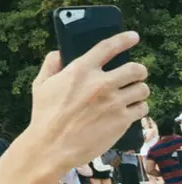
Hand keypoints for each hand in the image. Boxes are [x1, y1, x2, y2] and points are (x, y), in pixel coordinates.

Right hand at [25, 37, 149, 169]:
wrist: (52, 146)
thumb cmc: (44, 115)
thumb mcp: (40, 85)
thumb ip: (50, 65)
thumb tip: (58, 53)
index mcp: (80, 70)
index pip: (108, 47)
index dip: (124, 39)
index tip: (133, 37)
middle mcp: (101, 83)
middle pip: (136, 68)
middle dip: (138, 71)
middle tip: (133, 76)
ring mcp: (114, 102)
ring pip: (143, 89)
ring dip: (138, 91)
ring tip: (131, 95)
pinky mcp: (122, 120)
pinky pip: (142, 108)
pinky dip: (138, 108)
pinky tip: (129, 111)